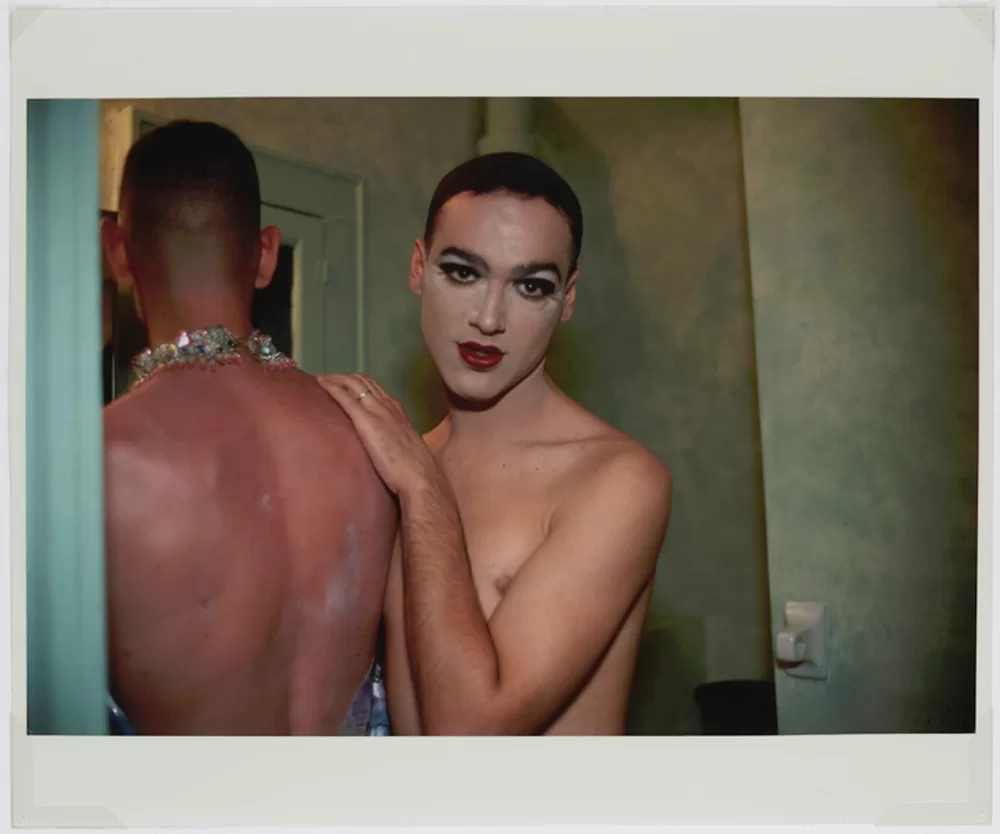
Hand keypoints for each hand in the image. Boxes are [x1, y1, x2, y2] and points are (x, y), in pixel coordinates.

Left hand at [317, 373, 440, 496]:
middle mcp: (388, 405)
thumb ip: (393, 437)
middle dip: (344, 377)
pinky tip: (321, 384)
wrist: (419, 475)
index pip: (375, 388)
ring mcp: (378, 411)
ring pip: (354, 384)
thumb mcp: (404, 445)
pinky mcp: (366, 422)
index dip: (358, 383)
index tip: (344, 384)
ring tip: (321, 379)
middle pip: (363, 381)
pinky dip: (333, 387)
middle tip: (328, 378)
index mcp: (398, 410)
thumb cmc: (414, 468)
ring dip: (336, 378)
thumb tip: (383, 443)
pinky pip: (347, 399)